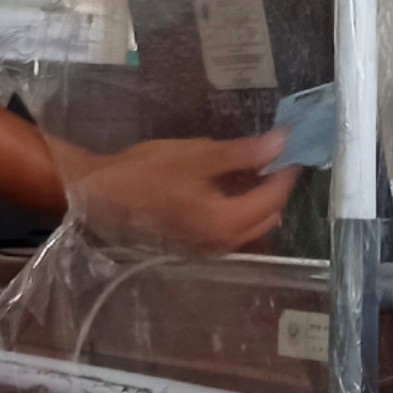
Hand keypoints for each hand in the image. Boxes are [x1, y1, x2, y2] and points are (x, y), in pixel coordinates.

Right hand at [54, 134, 300, 253]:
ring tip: (251, 167)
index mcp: (226, 221)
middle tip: (273, 155)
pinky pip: (231, 231)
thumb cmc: (146, 171)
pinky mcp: (196, 247)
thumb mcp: (198, 154)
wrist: (99, 194)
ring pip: (250, 227)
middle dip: (275, 187)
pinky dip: (238, 210)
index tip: (292, 147)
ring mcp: (209, 250)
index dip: (286, 171)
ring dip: (257, 200)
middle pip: (267, 217)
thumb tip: (283, 142)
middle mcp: (223, 244)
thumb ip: (244, 153)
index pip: (274, 197)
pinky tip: (227, 186)